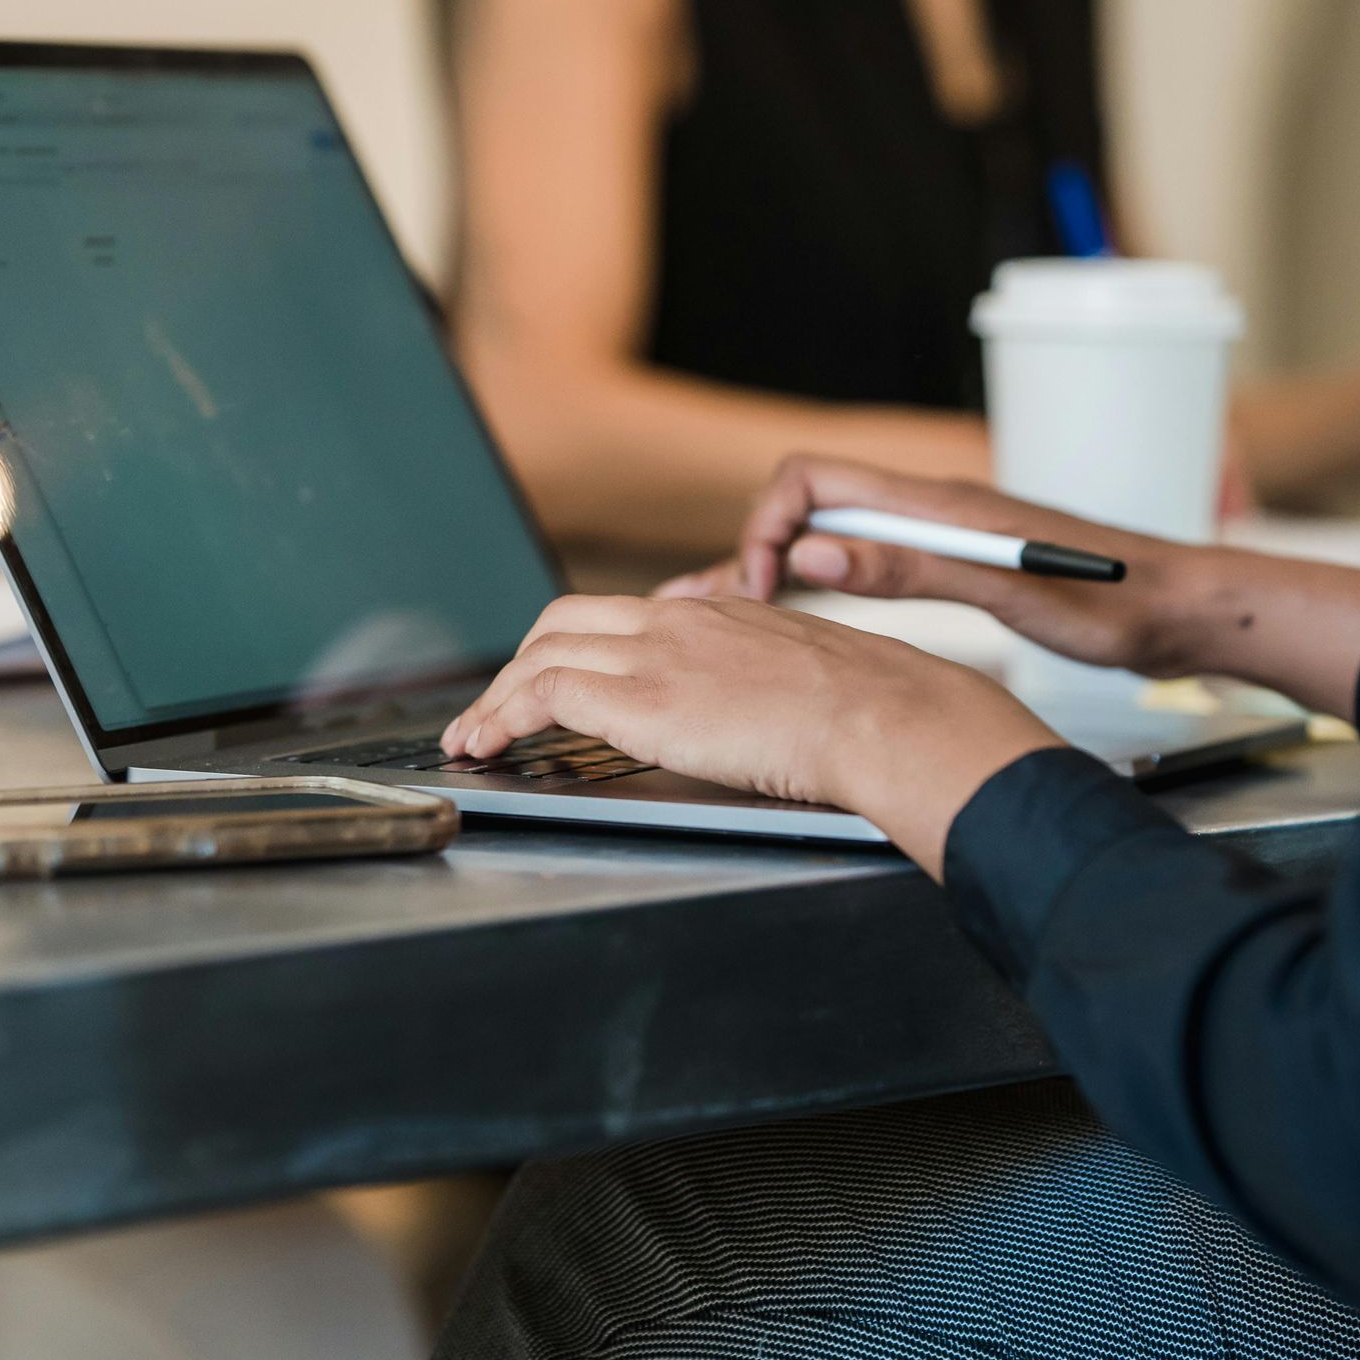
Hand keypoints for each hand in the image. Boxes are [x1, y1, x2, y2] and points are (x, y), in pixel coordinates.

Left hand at [441, 593, 1061, 874]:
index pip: (619, 615)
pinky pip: (545, 695)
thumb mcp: (804, 676)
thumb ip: (763, 681)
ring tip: (475, 740)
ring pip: (541, 657)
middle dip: (518, 668)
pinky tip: (492, 747)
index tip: (549, 683)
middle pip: (564, 623)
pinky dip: (505, 717)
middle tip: (496, 712)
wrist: (885, 714)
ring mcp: (655, 655)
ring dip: (496, 701)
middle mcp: (676, 620)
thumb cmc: (871, 710)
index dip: (570, 648)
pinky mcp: (641, 699)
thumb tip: (761, 712)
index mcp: (716, 612)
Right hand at [661, 455, 1195, 678]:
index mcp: (938, 505)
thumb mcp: (1012, 595)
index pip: (812, 483)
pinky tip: (809, 620)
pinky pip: (873, 562)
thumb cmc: (1118, 606)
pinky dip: (829, 584)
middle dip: (754, 548)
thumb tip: (818, 555)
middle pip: (812, 505)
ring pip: (837, 536)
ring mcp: (946, 536)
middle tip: (719, 612)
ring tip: (731, 617)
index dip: (766, 528)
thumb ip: (914, 569)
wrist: (1187, 611)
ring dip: (782, 567)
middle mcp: (934, 509)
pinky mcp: (963, 564)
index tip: (759, 592)